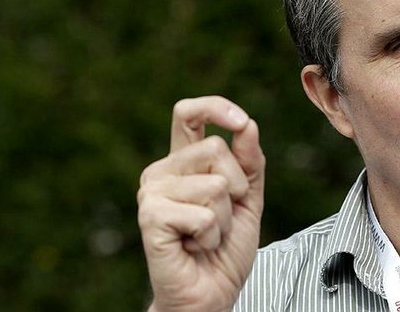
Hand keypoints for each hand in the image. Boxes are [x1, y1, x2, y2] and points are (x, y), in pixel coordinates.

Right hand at [137, 96, 265, 311]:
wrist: (210, 295)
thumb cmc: (225, 249)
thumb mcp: (248, 199)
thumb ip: (249, 163)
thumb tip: (248, 126)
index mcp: (183, 162)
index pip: (189, 114)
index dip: (216, 108)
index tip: (241, 122)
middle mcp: (162, 171)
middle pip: (216, 149)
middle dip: (236, 188)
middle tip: (220, 219)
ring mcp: (152, 193)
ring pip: (215, 185)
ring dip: (224, 219)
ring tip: (206, 236)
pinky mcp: (150, 217)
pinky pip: (203, 214)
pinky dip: (211, 236)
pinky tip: (195, 247)